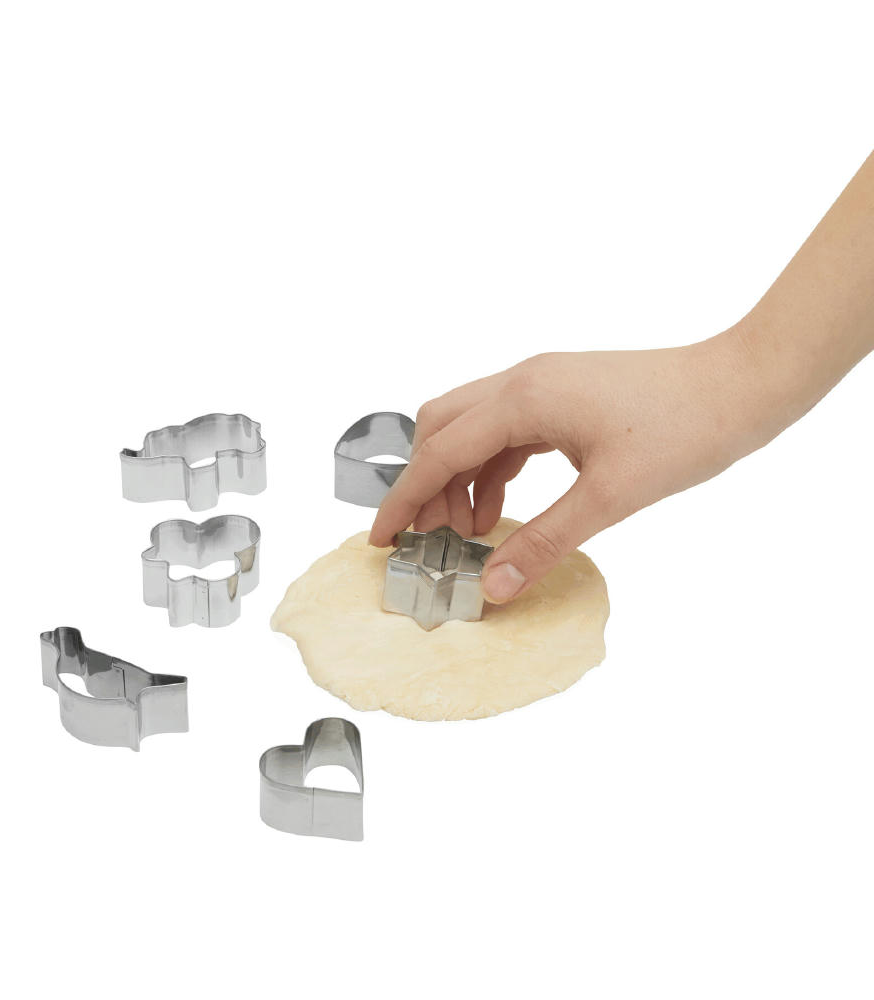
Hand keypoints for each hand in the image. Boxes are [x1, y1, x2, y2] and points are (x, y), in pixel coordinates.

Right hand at [369, 334, 762, 602]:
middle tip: (430, 537)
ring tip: (469, 532)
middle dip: (427, 484)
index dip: (405, 498)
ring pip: (471, 429)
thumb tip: (494, 586)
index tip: (382, 536)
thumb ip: (543, 542)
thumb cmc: (686, 428)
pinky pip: (505, 432)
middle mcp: (523, 382)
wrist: (743, 385)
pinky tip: (500, 508)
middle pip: (442, 429)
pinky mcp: (561, 396)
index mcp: (524, 398)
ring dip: (460, 479)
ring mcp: (542, 385)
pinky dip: (491, 469)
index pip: (440, 451)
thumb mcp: (609, 497)